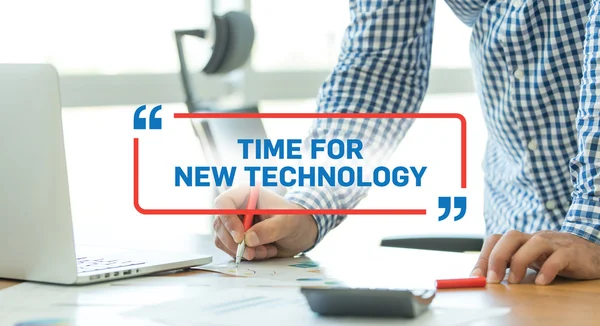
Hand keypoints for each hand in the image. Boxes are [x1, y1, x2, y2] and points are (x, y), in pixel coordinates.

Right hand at [212, 185, 317, 260]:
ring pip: (223, 240)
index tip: (240, 238)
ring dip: (243, 251)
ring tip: (266, 250)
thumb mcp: (287, 222)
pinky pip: (231, 250)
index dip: (228, 221)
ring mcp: (235, 222)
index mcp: (246, 193)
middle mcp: (237, 207)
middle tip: (253, 253)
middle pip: (220, 224)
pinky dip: (247, 255)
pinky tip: (265, 251)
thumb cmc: (296, 219)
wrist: (302, 231)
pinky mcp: (237, 237)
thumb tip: (249, 239)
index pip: (224, 203)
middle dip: (236, 243)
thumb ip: (269, 229)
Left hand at [470, 230, 599, 284]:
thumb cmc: (554, 257)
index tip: (476, 276)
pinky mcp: (571, 254)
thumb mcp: (530, 259)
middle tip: (492, 279)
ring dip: (519, 262)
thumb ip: (509, 265)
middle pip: (511, 237)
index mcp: (522, 240)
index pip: (496, 239)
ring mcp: (554, 244)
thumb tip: (484, 278)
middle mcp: (535, 238)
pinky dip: (548, 269)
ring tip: (514, 281)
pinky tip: (541, 282)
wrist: (590, 254)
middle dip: (497, 257)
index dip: (484, 256)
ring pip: (535, 243)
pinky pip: (559, 258)